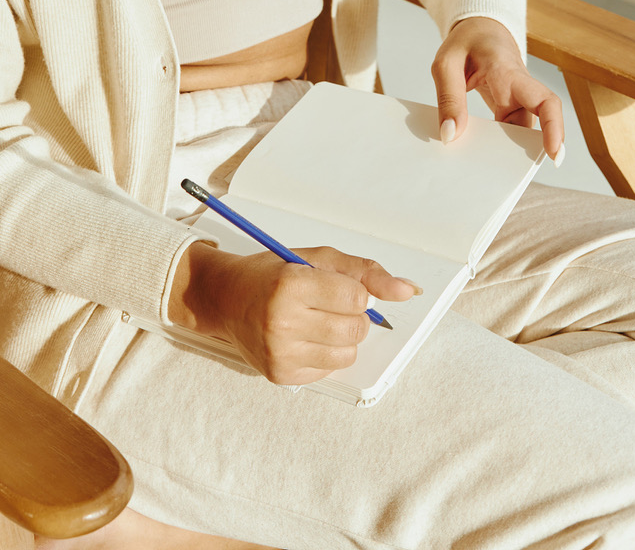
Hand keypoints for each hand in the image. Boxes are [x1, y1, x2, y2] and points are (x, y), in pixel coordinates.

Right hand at [169, 241, 418, 384]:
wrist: (225, 299)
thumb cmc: (271, 274)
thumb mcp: (316, 258)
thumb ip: (365, 271)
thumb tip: (409, 290)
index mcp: (291, 285)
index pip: (357, 297)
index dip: (353, 290)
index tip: (334, 285)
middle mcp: (283, 322)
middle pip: (356, 328)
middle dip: (352, 314)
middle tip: (327, 303)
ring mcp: (281, 353)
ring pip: (347, 353)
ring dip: (341, 337)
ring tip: (315, 320)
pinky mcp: (281, 375)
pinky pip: (329, 370)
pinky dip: (325, 354)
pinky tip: (303, 337)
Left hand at [431, 15, 564, 163]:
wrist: (478, 29)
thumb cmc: (465, 42)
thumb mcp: (446, 64)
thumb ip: (449, 98)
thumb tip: (451, 135)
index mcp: (509, 72)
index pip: (544, 100)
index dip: (554, 128)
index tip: (554, 153)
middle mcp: (520, 89)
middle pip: (538, 124)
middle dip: (531, 152)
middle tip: (513, 178)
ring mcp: (516, 100)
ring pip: (522, 131)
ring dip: (510, 151)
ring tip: (490, 174)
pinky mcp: (508, 108)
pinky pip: (509, 130)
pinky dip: (497, 144)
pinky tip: (481, 157)